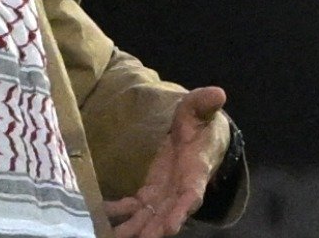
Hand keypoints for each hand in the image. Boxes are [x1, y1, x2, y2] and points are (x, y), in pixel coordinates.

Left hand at [104, 86, 229, 237]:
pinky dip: (118, 212)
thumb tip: (218, 93)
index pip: (191, 196)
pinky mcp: (150, 192)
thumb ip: (205, 103)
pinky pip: (133, 206)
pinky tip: (101, 215)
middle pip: (167, 215)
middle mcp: (180, 189)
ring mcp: (165, 194)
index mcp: (196, 171)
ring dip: (134, 229)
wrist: (198, 136)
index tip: (170, 227)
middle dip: (154, 230)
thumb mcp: (200, 109)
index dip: (181, 211)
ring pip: (149, 217)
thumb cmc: (201, 123)